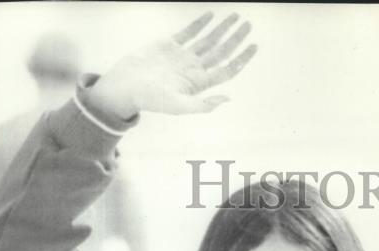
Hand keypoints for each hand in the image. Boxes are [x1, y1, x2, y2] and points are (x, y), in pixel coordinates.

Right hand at [89, 12, 256, 118]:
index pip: (226, 69)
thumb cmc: (149, 100)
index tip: (254, 45)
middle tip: (248, 25)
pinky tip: (210, 16)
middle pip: (220, 52)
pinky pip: (188, 32)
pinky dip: (200, 24)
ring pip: (207, 40)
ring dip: (222, 29)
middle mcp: (193, 69)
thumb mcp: (178, 106)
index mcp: (198, 83)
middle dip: (235, 39)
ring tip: (236, 17)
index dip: (242, 58)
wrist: (125, 87)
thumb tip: (227, 99)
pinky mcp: (168, 46)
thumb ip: (203, 105)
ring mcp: (181, 57)